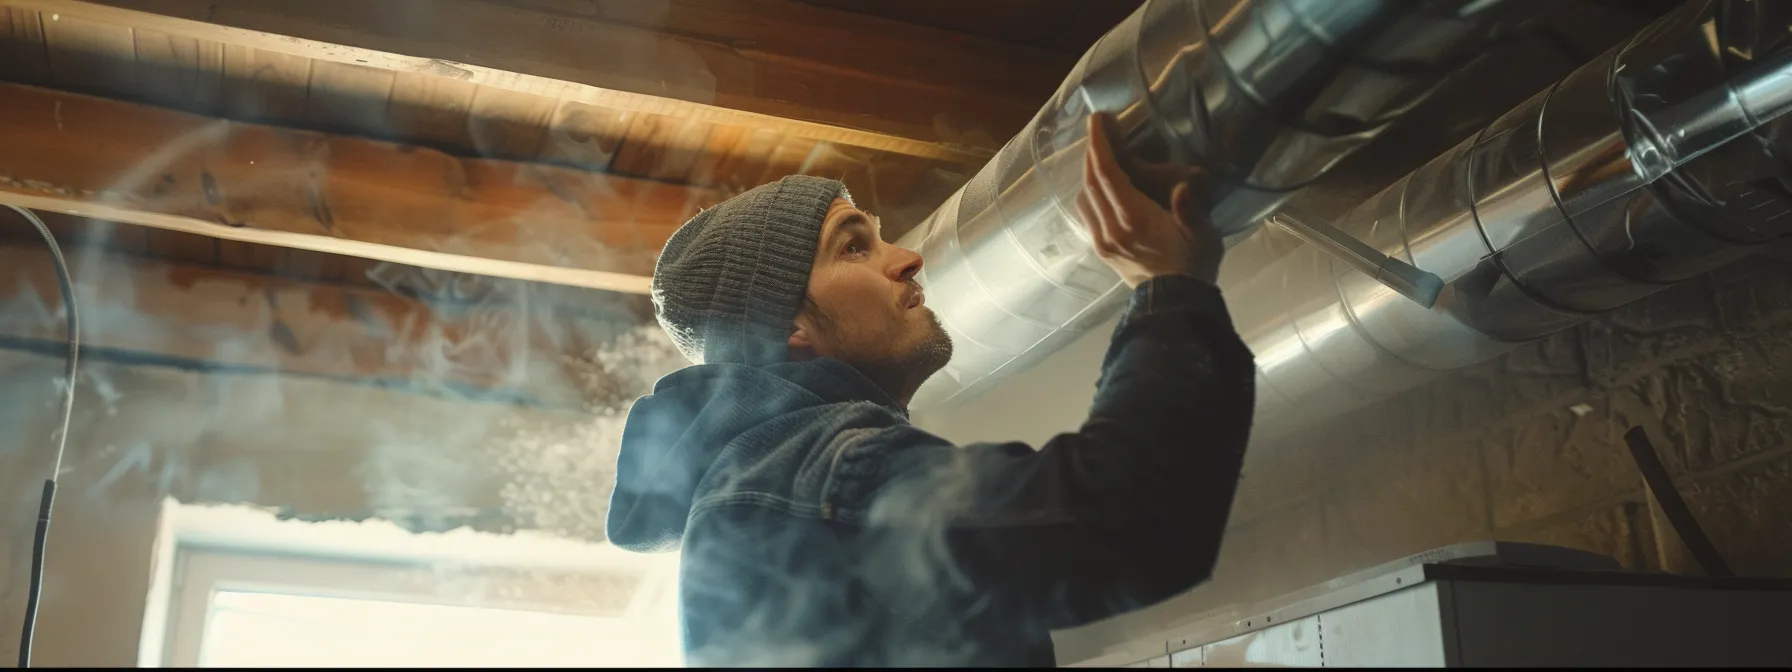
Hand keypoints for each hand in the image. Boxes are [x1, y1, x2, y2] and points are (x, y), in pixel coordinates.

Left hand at [1075, 112, 1223, 287]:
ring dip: (1089, 172)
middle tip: (1098, 129)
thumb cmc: (1193, 265)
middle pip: (1092, 181)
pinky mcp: (1102, 250)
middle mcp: (1111, 228)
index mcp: (1133, 219)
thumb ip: (1190, 210)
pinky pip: (1087, 214)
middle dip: (1093, 152)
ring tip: (1099, 154)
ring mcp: (1103, 241)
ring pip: (1085, 197)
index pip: (1107, 174)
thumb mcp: (1202, 235)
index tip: (1097, 120)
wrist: (1175, 303)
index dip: (1100, 145)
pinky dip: (1090, 192)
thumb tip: (1184, 186)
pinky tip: (1099, 186)